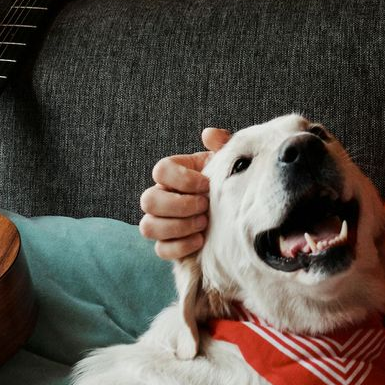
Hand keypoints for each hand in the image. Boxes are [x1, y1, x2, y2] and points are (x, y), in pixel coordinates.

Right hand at [139, 127, 228, 260]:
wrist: (236, 214)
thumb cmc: (228, 184)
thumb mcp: (228, 163)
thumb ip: (222, 145)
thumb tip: (209, 134)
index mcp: (173, 174)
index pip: (160, 170)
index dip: (181, 179)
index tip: (206, 185)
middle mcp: (161, 197)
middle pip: (148, 200)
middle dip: (179, 206)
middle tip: (205, 207)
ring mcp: (161, 222)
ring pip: (148, 227)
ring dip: (177, 227)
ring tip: (204, 224)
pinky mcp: (168, 245)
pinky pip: (160, 249)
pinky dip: (180, 246)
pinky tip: (201, 240)